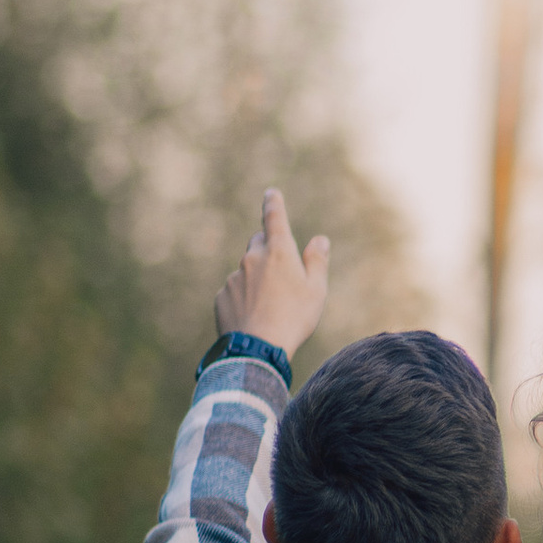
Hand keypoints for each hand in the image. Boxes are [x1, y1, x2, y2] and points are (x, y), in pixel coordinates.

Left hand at [216, 187, 330, 360]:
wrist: (257, 349)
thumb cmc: (294, 318)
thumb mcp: (316, 290)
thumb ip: (317, 262)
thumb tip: (320, 240)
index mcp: (279, 251)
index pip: (274, 218)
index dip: (273, 203)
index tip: (271, 193)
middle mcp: (253, 258)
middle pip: (259, 243)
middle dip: (268, 250)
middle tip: (282, 274)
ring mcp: (234, 277)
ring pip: (247, 270)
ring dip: (257, 279)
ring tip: (271, 308)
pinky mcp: (222, 296)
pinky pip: (235, 291)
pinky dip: (244, 298)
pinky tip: (255, 318)